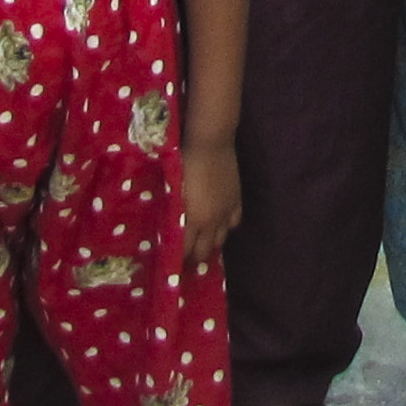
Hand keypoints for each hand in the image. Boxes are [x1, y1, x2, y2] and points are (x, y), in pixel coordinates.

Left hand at [181, 139, 241, 267]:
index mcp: (194, 219)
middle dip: (195, 257)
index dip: (178, 258)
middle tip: (186, 256)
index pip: (185, 249)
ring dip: (210, 243)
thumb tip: (169, 227)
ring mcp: (227, 211)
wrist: (210, 143)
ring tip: (202, 241)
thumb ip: (174, 211)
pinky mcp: (237, 200)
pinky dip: (226, 227)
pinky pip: (234, 223)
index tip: (172, 262)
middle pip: (205, 250)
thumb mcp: (174, 190)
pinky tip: (219, 223)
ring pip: (221, 239)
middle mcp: (212, 221)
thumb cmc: (185, 162)